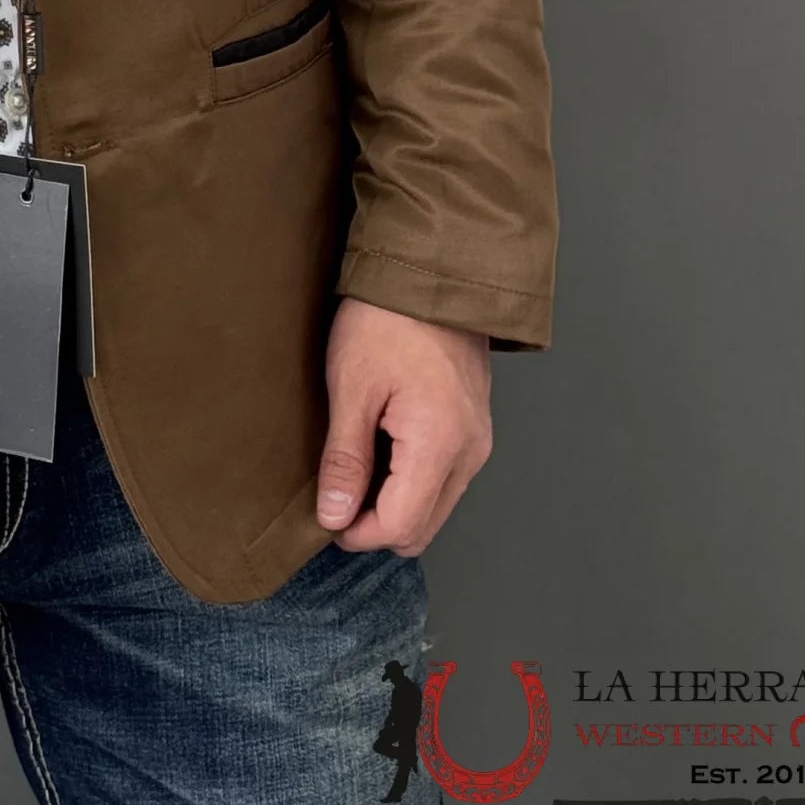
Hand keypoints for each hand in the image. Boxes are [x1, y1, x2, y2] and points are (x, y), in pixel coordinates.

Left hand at [314, 298, 492, 555]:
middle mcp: (470, 452)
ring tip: (357, 463)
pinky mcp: (475, 427)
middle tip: (337, 494)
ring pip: (435, 506)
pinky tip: (382, 447)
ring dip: (395, 502)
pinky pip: (445, 478)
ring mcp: (478, 440)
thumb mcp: (352, 387)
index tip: (326, 517)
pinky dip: (412, 480)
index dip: (358, 532)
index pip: (401, 526)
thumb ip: (345, 460)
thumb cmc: (386, 320)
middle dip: (377, 524)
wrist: (432, 272)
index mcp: (440, 444)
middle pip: (423, 527)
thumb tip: (334, 516)